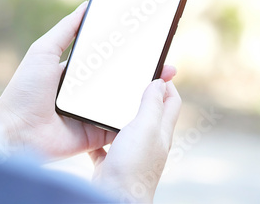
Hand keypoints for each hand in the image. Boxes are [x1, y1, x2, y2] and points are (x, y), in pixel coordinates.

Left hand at [0, 2, 176, 160]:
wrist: (15, 131)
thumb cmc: (25, 89)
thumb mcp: (43, 50)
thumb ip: (66, 30)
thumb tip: (86, 5)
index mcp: (78, 74)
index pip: (109, 59)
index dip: (129, 53)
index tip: (149, 44)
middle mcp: (88, 93)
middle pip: (122, 81)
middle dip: (145, 73)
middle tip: (166, 65)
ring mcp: (94, 114)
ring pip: (125, 102)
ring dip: (146, 94)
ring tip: (166, 83)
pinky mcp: (97, 134)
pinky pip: (120, 125)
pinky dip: (136, 118)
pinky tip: (153, 108)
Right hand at [89, 79, 181, 202]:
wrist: (113, 199)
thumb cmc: (133, 166)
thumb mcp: (146, 128)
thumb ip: (153, 105)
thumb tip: (160, 82)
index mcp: (161, 131)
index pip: (171, 101)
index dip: (165, 83)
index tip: (155, 68)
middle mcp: (149, 141)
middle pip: (149, 111)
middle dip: (140, 94)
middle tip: (127, 78)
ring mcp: (131, 152)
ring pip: (126, 126)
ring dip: (118, 112)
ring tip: (106, 96)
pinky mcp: (113, 162)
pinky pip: (104, 143)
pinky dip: (98, 134)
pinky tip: (88, 127)